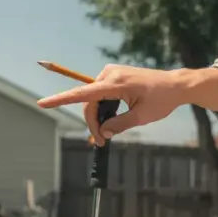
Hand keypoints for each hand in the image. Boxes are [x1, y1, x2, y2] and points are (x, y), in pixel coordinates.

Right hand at [37, 65, 217, 145]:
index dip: (61, 99)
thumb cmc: (161, 100)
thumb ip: (119, 125)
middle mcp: (109, 74)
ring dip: (98, 117)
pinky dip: (102, 108)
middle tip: (102, 143)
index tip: (42, 104)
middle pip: (89, 102)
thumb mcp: (141, 117)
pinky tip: (109, 121)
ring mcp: (111, 73)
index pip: (83, 93)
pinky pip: (101, 94)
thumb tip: (102, 132)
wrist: (175, 85)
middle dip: (93, 123)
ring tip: (106, 135)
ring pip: (94, 99)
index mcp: (116, 83)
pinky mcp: (114, 75)